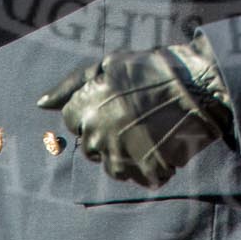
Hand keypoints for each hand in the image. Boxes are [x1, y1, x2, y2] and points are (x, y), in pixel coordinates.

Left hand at [37, 36, 232, 188]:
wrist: (199, 85)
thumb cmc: (152, 69)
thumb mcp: (109, 64)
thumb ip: (71, 85)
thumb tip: (42, 104)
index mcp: (87, 109)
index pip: (71, 120)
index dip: (90, 109)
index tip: (111, 102)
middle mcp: (99, 136)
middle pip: (89, 146)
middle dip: (104, 132)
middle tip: (131, 115)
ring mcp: (123, 157)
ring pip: (111, 165)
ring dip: (124, 151)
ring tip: (146, 130)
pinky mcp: (146, 172)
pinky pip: (137, 175)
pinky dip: (146, 164)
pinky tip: (159, 142)